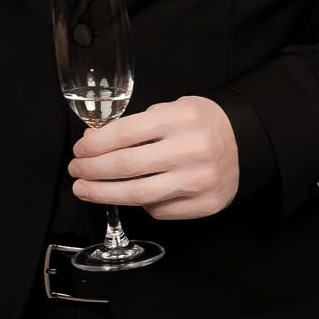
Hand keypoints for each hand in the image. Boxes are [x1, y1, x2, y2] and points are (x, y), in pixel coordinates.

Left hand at [68, 95, 239, 220]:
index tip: (79, 150)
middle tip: (75, 171)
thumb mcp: (172, 108)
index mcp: (180, 119)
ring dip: (103, 194)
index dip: (95, 145)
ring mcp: (199, 181)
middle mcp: (191, 151)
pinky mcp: (204, 205)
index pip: (125, 134)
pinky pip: (159, 210)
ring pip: (138, 194)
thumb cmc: (199, 124)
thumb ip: (138, 125)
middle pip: (126, 166)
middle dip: (92, 170)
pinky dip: (138, 204)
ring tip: (84, 189)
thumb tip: (94, 144)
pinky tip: (126, 195)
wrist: (243, 142)